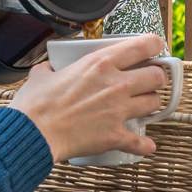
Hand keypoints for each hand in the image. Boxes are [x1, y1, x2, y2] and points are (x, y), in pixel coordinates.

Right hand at [9, 34, 169, 161]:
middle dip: (155, 78)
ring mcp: (118, 110)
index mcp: (99, 63)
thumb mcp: (41, 75)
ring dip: (150, 106)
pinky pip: (140, 142)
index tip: (154, 47)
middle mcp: (116, 84)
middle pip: (157, 76)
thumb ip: (50, 68)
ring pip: (154, 104)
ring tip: (142, 107)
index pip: (141, 46)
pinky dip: (144, 145)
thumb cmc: (36, 103)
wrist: (34, 132)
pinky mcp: (115, 135)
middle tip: (147, 82)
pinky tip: (146, 146)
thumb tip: (47, 69)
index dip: (153, 45)